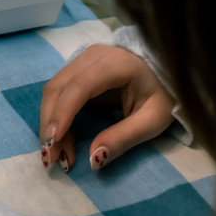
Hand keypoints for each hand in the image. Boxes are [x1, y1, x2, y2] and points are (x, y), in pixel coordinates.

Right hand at [39, 44, 174, 171]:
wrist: (166, 70)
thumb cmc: (163, 95)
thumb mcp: (153, 121)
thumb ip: (124, 137)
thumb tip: (93, 159)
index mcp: (117, 64)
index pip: (80, 85)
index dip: (63, 112)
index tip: (53, 142)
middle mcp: (93, 56)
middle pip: (58, 87)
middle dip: (50, 123)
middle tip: (52, 157)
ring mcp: (82, 59)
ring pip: (53, 89)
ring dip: (49, 121)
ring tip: (56, 151)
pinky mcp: (77, 67)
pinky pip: (58, 90)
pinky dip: (55, 115)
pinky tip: (60, 137)